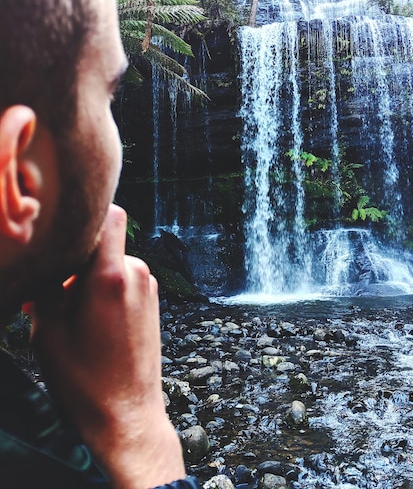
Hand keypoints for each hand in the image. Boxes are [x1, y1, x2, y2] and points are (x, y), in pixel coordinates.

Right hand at [30, 204, 185, 488]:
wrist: (128, 416)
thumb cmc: (84, 380)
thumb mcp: (48, 333)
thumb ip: (45, 287)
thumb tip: (40, 260)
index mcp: (110, 277)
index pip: (111, 216)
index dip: (89, 214)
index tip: (64, 227)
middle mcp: (136, 274)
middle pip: (104, 243)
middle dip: (76, 260)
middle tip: (48, 292)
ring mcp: (149, 287)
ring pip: (112, 262)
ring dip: (88, 278)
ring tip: (65, 312)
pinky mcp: (153, 301)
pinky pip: (124, 279)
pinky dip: (104, 288)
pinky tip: (87, 319)